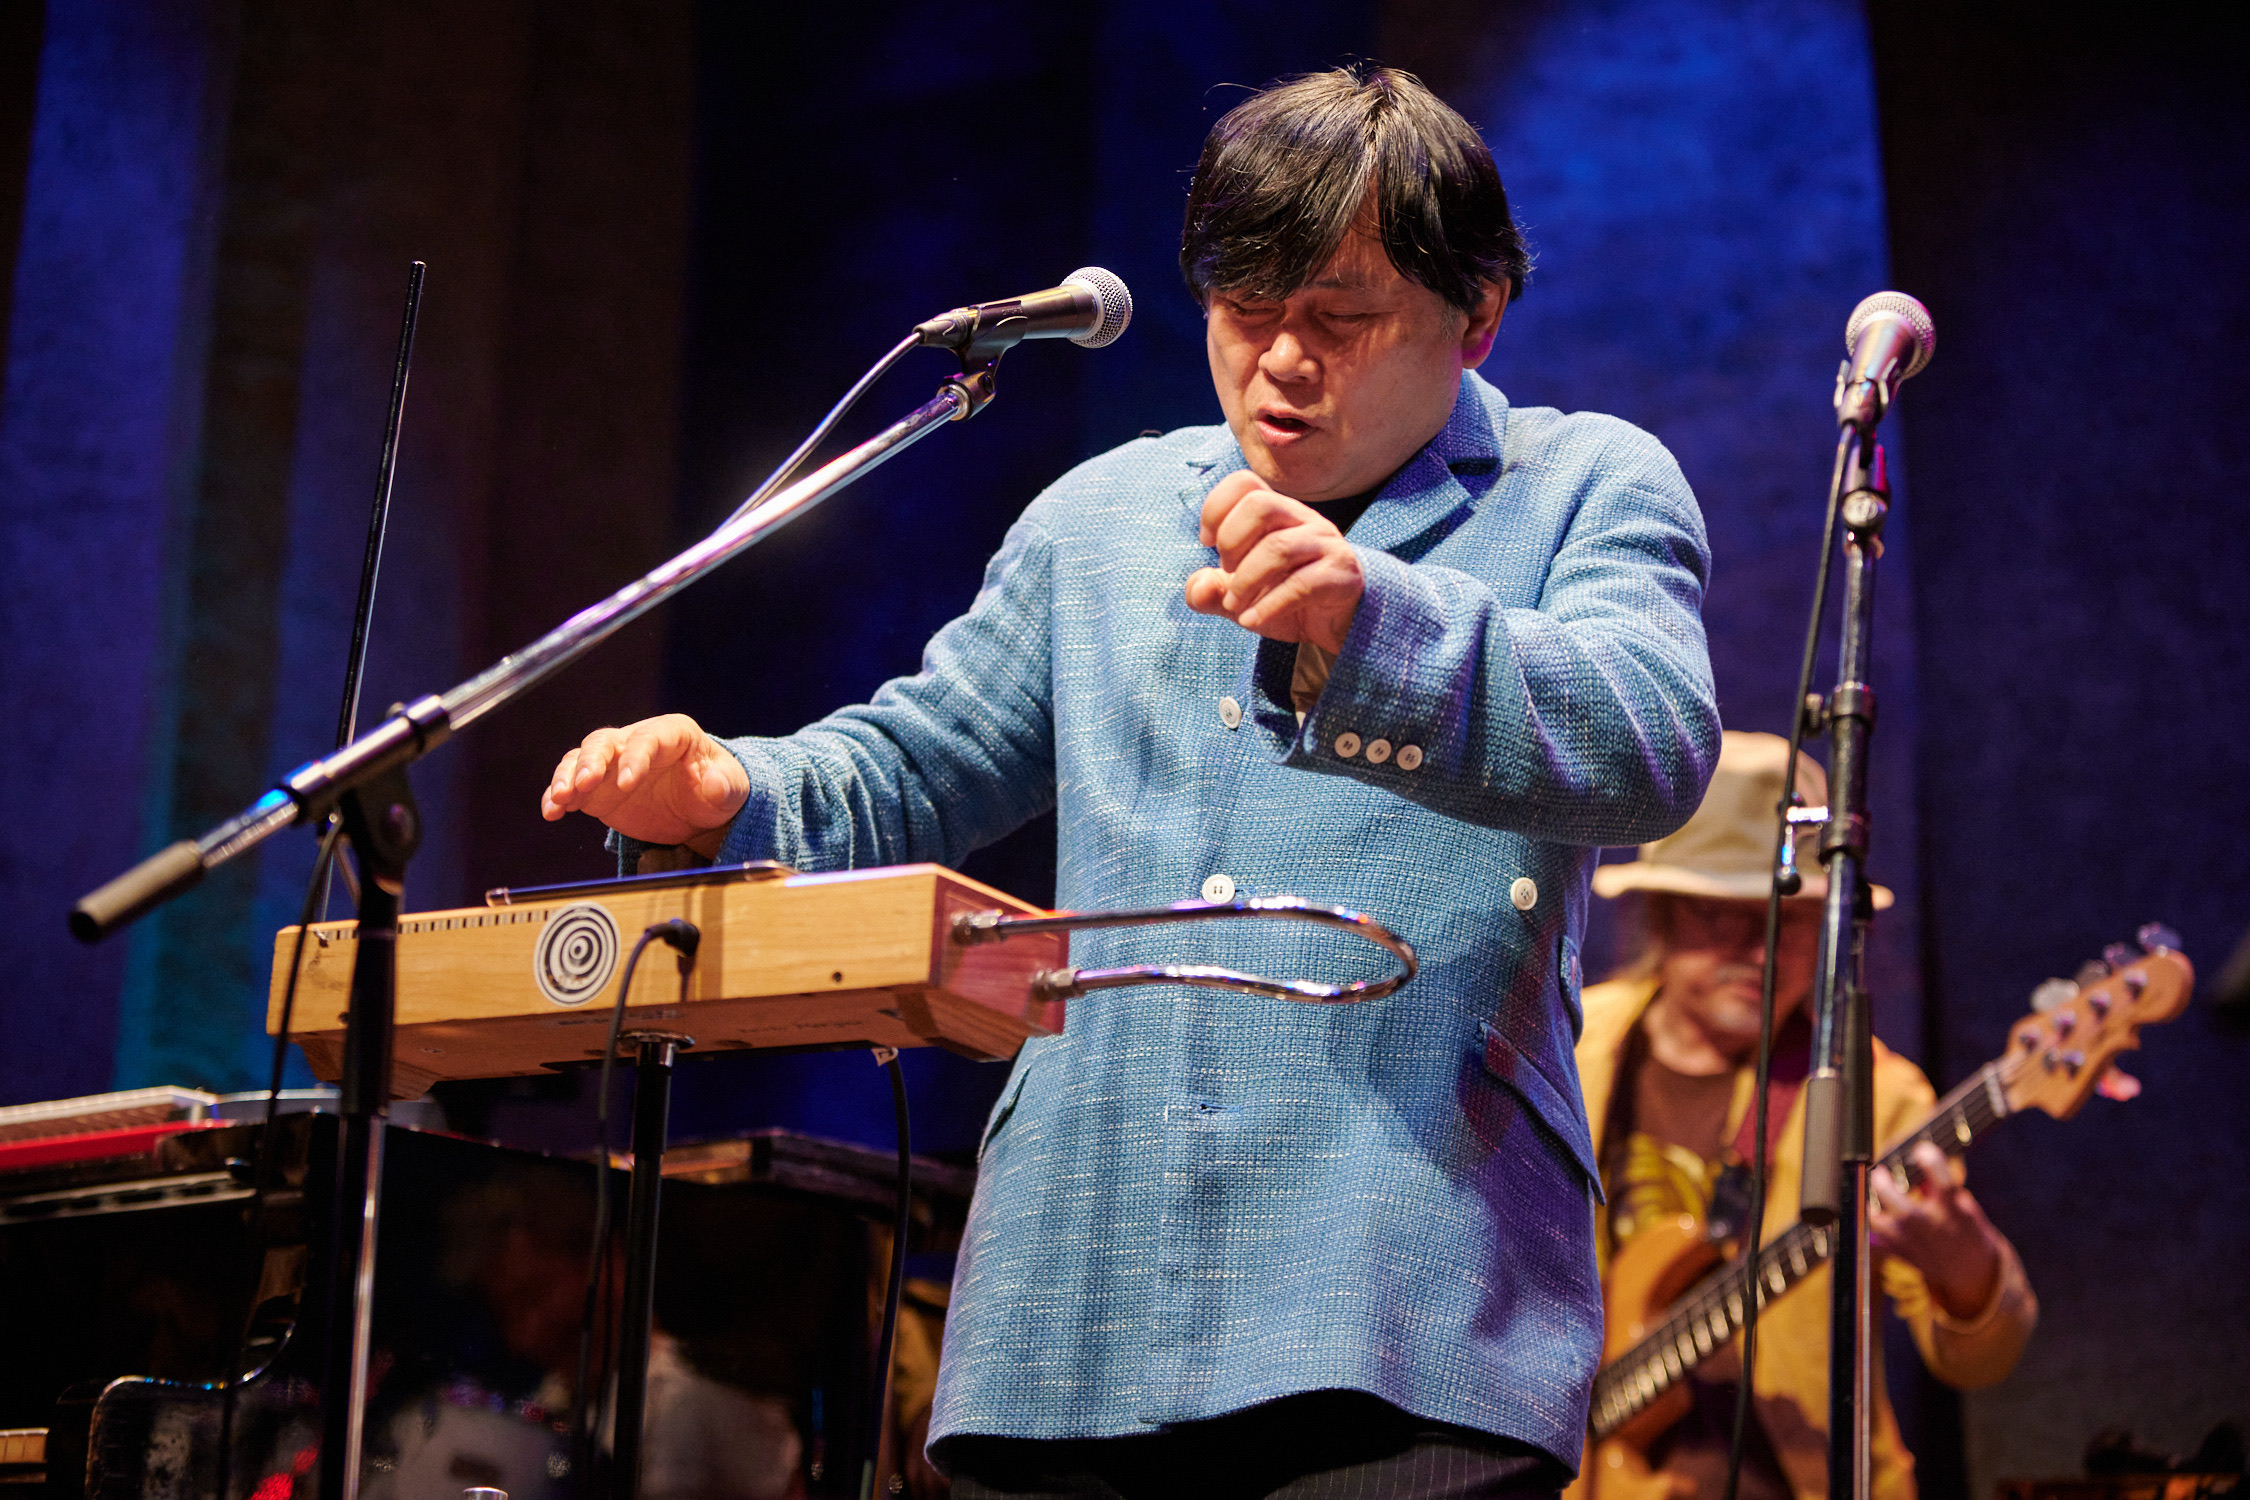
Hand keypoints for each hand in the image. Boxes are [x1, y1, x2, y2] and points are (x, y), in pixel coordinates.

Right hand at [539, 713, 749, 854]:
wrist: (701, 810)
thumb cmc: (718, 789)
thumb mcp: (732, 789)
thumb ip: (724, 786)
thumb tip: (714, 784)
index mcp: (671, 734)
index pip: (648, 739)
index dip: (635, 757)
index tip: (627, 783)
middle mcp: (635, 742)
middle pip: (605, 742)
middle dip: (591, 762)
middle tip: (582, 785)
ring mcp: (612, 765)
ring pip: (580, 760)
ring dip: (566, 777)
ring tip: (559, 799)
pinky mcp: (597, 790)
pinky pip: (571, 788)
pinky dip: (558, 798)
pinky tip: (552, 813)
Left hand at [1184, 470, 1363, 653]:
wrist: (1341, 624)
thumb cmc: (1288, 598)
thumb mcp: (1240, 597)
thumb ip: (1210, 591)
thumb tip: (1198, 587)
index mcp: (1277, 512)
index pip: (1244, 482)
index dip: (1215, 508)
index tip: (1207, 543)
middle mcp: (1302, 519)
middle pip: (1260, 505)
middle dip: (1231, 542)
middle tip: (1227, 573)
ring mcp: (1325, 544)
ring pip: (1279, 546)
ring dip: (1245, 581)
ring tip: (1235, 607)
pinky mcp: (1341, 575)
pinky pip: (1302, 584)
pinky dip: (1268, 606)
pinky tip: (1252, 621)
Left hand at [1868, 1140, 2005, 1319]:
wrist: (1969, 1272)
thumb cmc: (1965, 1229)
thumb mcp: (1963, 1206)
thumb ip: (1942, 1186)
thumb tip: (1922, 1159)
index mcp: (1955, 1214)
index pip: (1945, 1185)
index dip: (1932, 1164)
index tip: (1921, 1149)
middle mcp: (1933, 1229)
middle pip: (1905, 1211)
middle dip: (1886, 1189)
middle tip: (1879, 1172)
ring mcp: (1913, 1243)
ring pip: (1881, 1226)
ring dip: (1869, 1206)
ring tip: (1868, 1192)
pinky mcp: (1899, 1252)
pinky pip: (1874, 1238)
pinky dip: (1865, 1224)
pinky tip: (1865, 1209)